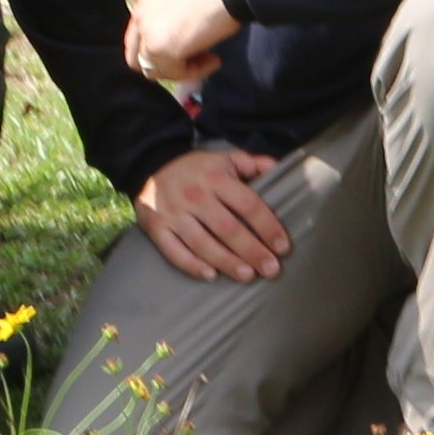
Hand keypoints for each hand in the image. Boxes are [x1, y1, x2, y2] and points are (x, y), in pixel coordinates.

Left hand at [125, 0, 239, 85]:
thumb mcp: (181, 5)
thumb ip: (169, 24)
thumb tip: (176, 49)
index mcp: (143, 5)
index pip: (137, 41)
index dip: (159, 53)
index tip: (185, 52)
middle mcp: (140, 18)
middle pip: (139, 60)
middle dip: (166, 66)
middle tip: (193, 61)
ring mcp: (147, 34)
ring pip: (155, 70)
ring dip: (182, 70)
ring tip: (209, 58)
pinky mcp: (160, 49)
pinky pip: (175, 73)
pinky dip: (196, 71)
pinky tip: (214, 60)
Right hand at [134, 144, 291, 282]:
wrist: (150, 166)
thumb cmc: (197, 169)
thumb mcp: (225, 158)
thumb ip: (253, 163)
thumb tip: (279, 168)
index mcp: (216, 178)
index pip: (248, 204)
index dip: (267, 226)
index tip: (282, 246)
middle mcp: (195, 196)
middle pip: (227, 228)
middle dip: (252, 251)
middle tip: (271, 269)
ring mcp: (174, 213)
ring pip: (202, 243)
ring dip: (226, 262)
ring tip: (247, 275)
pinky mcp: (156, 227)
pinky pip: (173, 251)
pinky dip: (191, 265)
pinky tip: (211, 276)